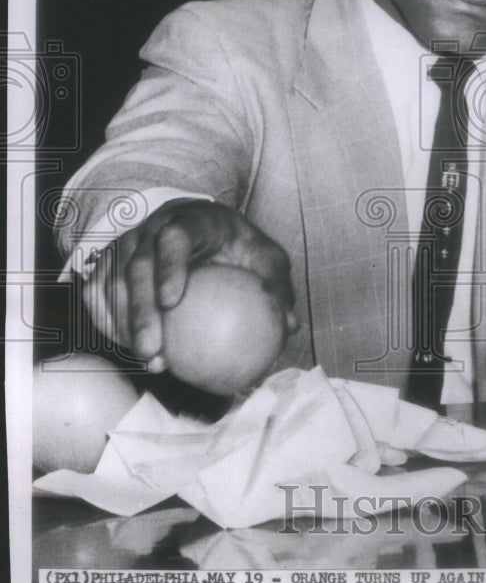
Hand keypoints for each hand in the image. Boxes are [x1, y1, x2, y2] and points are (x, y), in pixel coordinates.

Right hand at [83, 199, 296, 370]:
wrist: (199, 226)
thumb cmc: (236, 246)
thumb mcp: (264, 257)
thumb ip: (275, 286)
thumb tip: (290, 325)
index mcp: (188, 220)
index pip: (173, 238)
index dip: (168, 267)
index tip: (172, 301)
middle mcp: (150, 229)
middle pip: (136, 266)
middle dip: (139, 311)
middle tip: (154, 351)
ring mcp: (126, 244)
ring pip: (112, 283)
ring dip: (123, 325)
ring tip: (146, 362)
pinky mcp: (111, 263)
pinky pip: (99, 293)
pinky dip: (108, 322)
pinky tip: (127, 352)